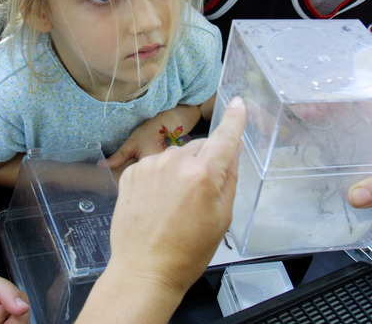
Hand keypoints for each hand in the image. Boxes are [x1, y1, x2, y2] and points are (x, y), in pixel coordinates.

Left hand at [109, 97, 244, 292]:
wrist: (144, 268)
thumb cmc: (187, 251)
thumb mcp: (222, 218)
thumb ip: (229, 179)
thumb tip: (233, 150)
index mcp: (203, 174)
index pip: (224, 138)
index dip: (234, 120)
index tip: (239, 103)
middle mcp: (175, 162)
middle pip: (200, 149)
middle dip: (204, 164)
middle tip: (200, 198)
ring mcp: (150, 165)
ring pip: (176, 157)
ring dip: (180, 171)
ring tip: (174, 206)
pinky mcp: (132, 172)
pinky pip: (155, 165)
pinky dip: (159, 178)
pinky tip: (157, 203)